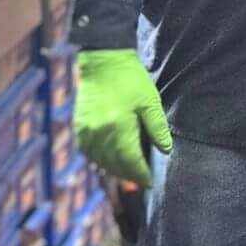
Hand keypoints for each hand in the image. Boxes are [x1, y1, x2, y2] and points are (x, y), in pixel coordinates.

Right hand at [74, 50, 172, 183]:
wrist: (102, 63)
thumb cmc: (130, 80)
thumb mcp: (150, 101)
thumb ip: (157, 128)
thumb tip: (166, 149)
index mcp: (118, 127)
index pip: (131, 161)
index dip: (141, 174)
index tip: (150, 183)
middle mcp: (99, 133)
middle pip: (115, 165)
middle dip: (129, 176)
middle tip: (142, 181)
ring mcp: (86, 132)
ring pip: (100, 162)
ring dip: (115, 171)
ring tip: (129, 173)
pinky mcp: (79, 128)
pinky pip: (89, 153)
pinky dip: (100, 160)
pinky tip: (110, 161)